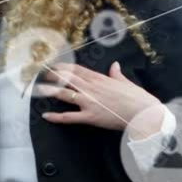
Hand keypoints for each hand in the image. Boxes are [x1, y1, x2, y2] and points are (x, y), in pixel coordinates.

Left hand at [39, 61, 165, 136]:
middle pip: (66, 79)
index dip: (62, 67)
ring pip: (64, 94)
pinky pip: (69, 117)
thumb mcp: (126, 82)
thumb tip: (114, 65)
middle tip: (40, 74)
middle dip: (52, 76)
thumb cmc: (137, 98)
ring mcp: (90, 102)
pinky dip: (56, 117)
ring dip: (49, 91)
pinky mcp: (90, 117)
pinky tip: (46, 116)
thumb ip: (117, 74)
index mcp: (100, 79)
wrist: (144, 112)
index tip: (53, 65)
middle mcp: (92, 88)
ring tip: (37, 90)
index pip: (76, 69)